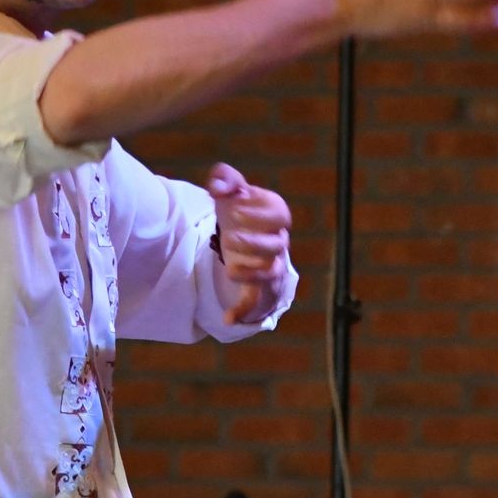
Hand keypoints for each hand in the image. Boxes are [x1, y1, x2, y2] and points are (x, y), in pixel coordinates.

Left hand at [206, 164, 291, 324]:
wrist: (244, 235)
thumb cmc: (239, 209)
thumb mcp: (231, 191)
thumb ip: (224, 179)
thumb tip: (218, 186)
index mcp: (276, 215)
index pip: (280, 212)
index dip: (259, 212)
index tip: (234, 208)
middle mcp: (278, 241)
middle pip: (278, 244)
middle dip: (255, 241)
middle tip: (230, 236)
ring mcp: (270, 265)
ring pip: (272, 271)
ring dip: (252, 270)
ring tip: (230, 266)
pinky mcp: (258, 286)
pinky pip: (257, 301)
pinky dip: (243, 311)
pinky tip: (227, 318)